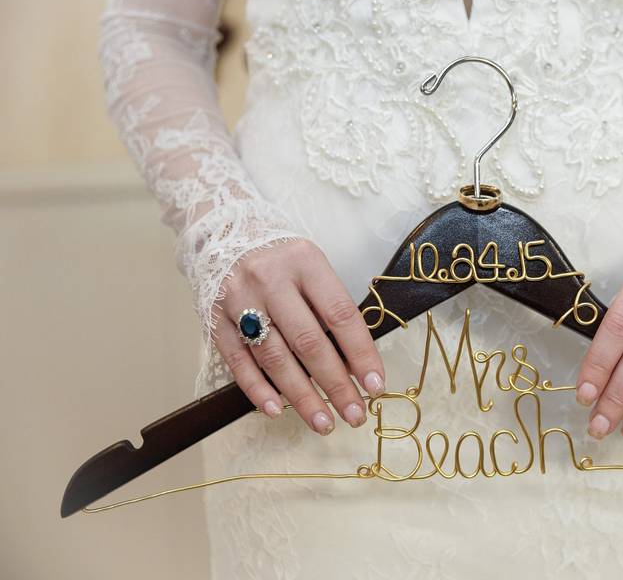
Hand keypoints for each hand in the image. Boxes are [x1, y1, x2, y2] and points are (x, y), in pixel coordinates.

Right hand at [212, 239, 384, 434]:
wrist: (224, 234)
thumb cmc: (282, 260)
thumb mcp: (313, 268)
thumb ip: (331, 308)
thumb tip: (357, 364)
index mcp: (305, 262)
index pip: (340, 315)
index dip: (361, 353)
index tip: (375, 385)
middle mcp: (270, 279)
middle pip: (308, 342)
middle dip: (335, 384)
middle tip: (354, 415)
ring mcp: (238, 300)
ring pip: (274, 358)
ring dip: (301, 396)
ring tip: (323, 422)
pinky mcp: (214, 319)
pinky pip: (238, 361)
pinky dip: (258, 389)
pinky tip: (277, 410)